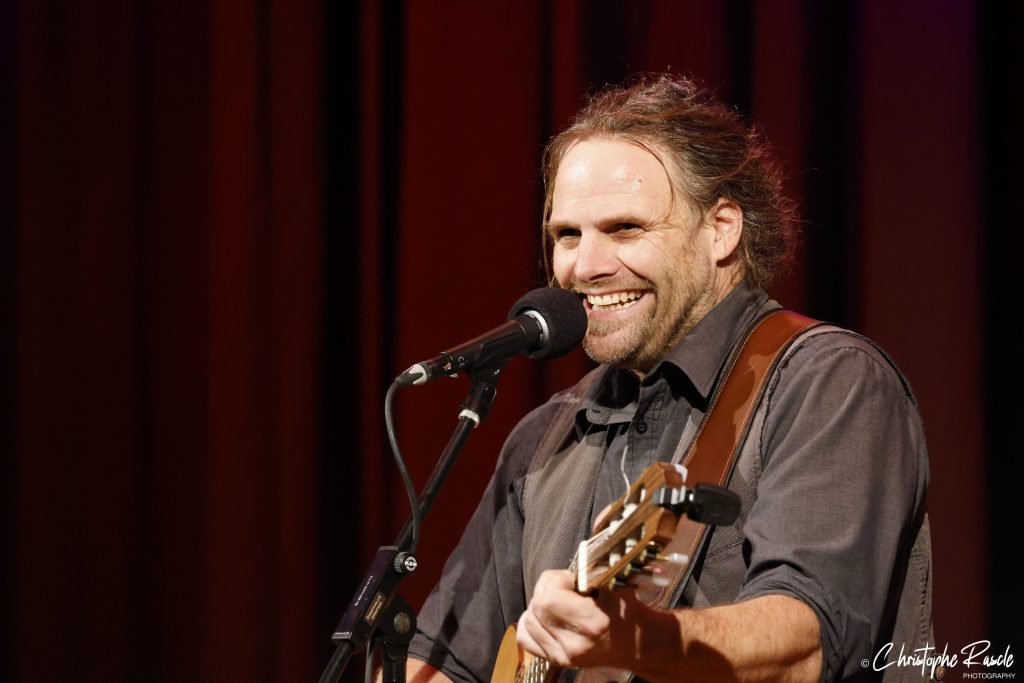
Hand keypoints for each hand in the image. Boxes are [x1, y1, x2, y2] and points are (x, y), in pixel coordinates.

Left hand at [515, 569, 654, 669]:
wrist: (637, 644)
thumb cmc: (627, 611)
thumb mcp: (616, 585)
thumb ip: (592, 571)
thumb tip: (576, 556)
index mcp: (592, 624)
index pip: (549, 597)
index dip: (556, 580)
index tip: (572, 579)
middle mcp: (575, 644)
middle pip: (537, 606)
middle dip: (547, 588)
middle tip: (566, 588)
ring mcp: (563, 656)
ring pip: (528, 620)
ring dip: (539, 604)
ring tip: (560, 602)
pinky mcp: (556, 661)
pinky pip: (525, 637)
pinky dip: (532, 622)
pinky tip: (548, 617)